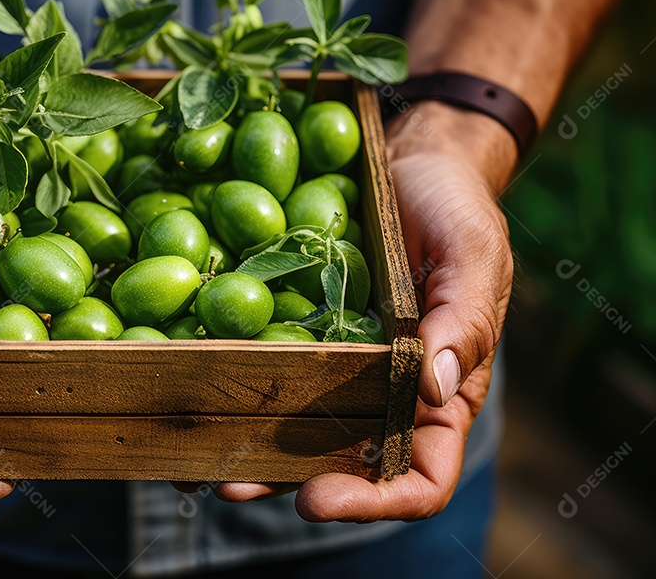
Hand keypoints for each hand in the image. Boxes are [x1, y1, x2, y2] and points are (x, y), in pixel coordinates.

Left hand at [206, 103, 514, 518]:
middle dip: (287, 483)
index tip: (316, 500)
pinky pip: (269, 367)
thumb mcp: (472, 256)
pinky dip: (234, 385)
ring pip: (295, 427)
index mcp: (439, 392)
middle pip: (343, 465)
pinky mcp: (300, 327)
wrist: (412, 158)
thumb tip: (431, 388)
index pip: (422, 476)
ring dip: (248, 448)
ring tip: (194, 456)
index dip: (375, 503)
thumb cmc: (456, 206)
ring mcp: (339, 363)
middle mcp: (385, 391)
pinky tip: (190, 386)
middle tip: (230, 486)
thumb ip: (460, 321)